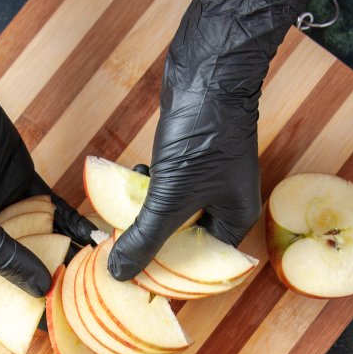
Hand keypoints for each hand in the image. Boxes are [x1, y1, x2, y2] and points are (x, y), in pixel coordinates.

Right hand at [0, 0, 93, 295]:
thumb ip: (1, 255)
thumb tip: (37, 287)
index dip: (19, 303)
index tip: (51, 319)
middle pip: (20, 265)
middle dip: (48, 279)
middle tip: (80, 295)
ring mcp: (4, 204)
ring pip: (41, 237)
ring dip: (66, 251)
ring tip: (94, 271)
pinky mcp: (23, 179)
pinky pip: (53, 207)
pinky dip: (72, 222)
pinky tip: (92, 237)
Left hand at [108, 0, 314, 280]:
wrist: (210, 72)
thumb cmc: (203, 136)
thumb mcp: (170, 196)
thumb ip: (145, 238)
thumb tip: (117, 274)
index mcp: (234, 222)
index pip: (201, 267)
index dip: (168, 276)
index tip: (134, 281)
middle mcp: (225, 205)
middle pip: (185, 242)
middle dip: (152, 245)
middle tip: (120, 250)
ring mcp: (209, 180)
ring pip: (172, 214)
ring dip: (146, 214)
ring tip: (124, 213)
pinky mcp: (191, 159)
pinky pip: (167, 188)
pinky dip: (149, 187)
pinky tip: (135, 176)